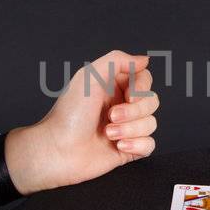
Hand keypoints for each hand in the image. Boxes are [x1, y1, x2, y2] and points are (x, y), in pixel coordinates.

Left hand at [7, 50, 159, 193]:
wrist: (58, 150)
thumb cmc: (68, 114)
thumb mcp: (89, 76)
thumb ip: (118, 60)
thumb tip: (144, 59)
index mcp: (112, 87)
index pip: (144, 79)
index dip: (141, 88)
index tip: (128, 96)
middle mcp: (121, 105)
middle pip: (151, 101)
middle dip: (133, 111)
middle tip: (111, 116)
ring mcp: (125, 128)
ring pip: (150, 123)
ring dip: (130, 129)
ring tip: (108, 133)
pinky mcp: (127, 149)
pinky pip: (149, 144)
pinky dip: (137, 145)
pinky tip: (118, 146)